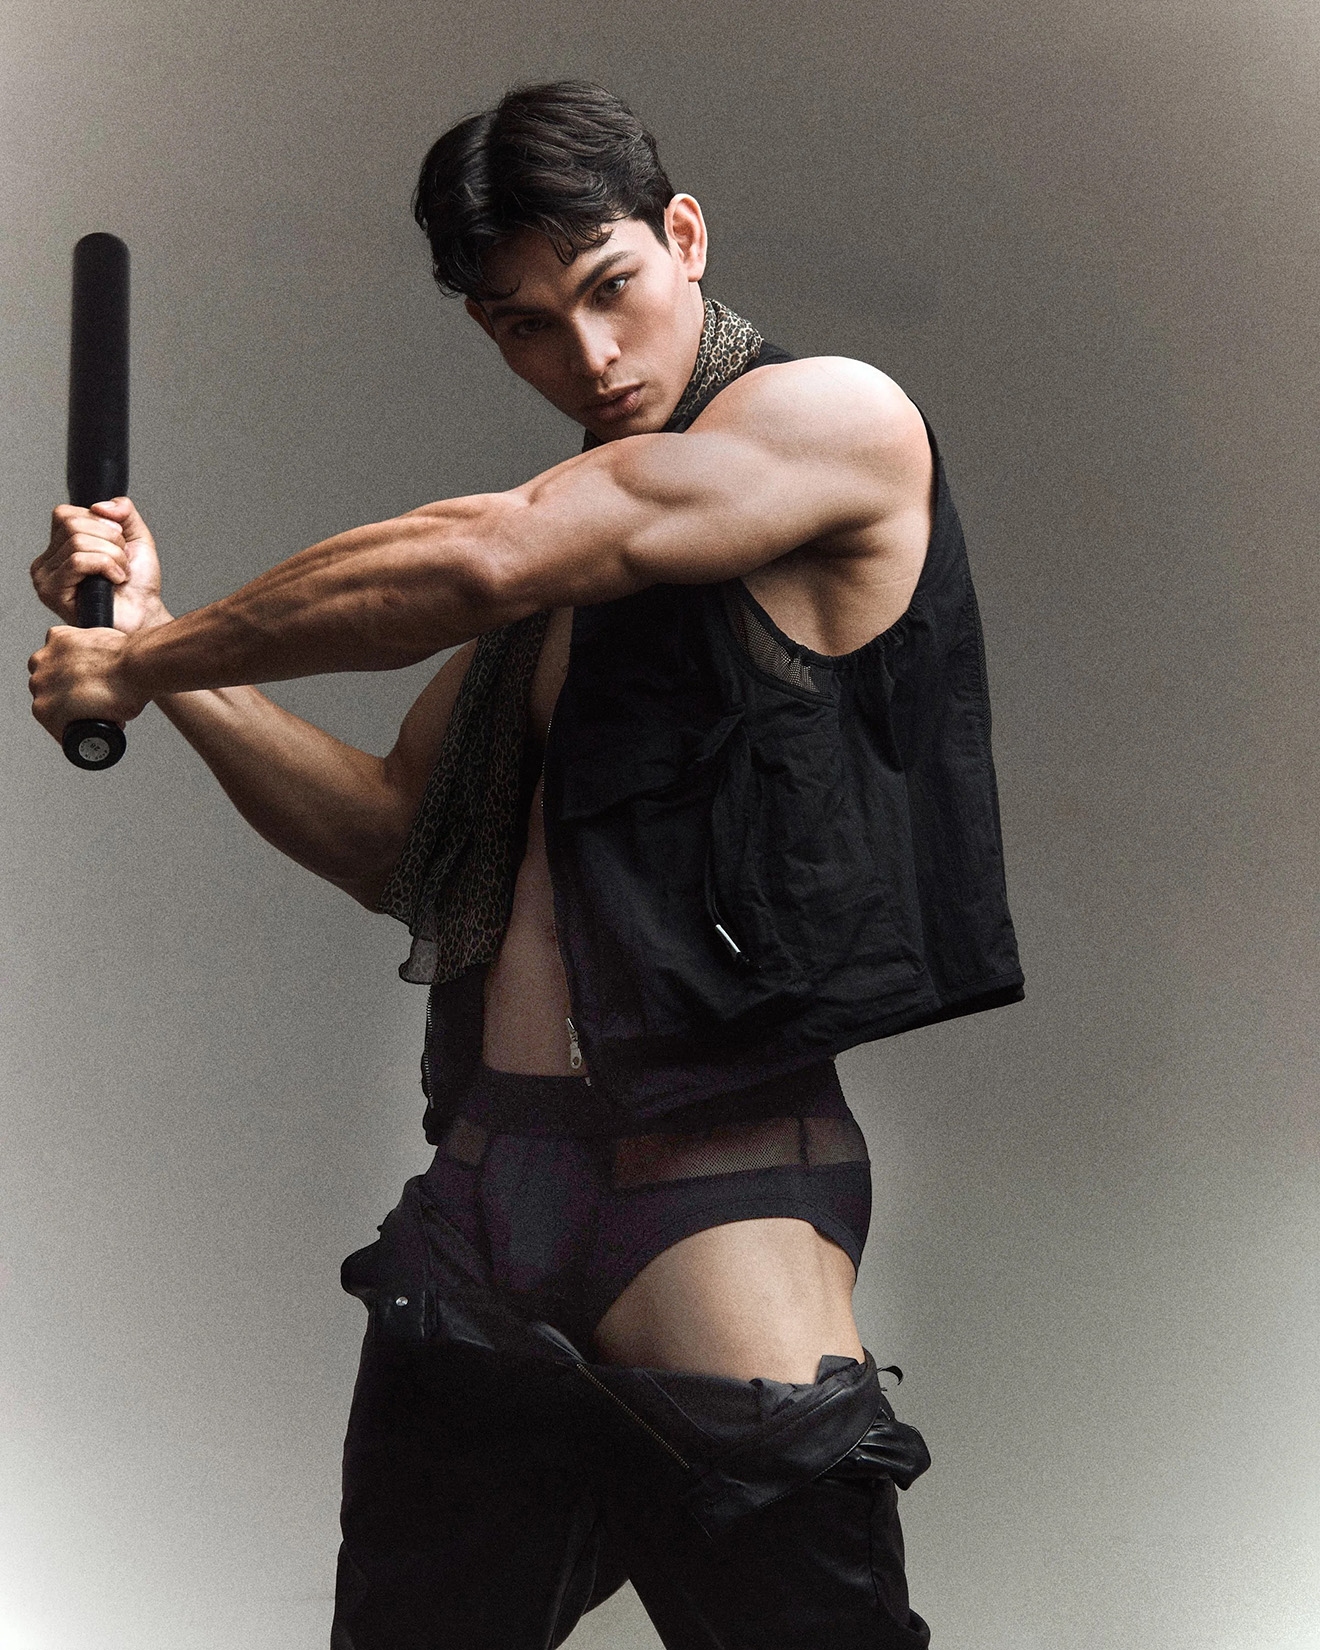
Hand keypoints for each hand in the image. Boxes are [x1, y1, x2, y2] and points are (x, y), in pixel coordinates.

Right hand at [28, 625, 147, 741]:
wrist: (137, 669)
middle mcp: (39, 684)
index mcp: (45, 711)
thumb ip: (87, 719)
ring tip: (88, 670)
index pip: (48, 714)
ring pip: (47, 665)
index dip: (66, 713)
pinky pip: (57, 640)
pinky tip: (87, 651)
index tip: (78, 710)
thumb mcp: (104, 724)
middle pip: (46, 689)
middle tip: (87, 689)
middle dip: (63, 689)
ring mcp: (46, 659)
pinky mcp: (57, 637)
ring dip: (62, 667)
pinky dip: (70, 645)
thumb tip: (93, 715)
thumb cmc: (125, 697)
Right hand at [31, 497, 169, 634]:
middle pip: (72, 525)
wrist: (146, 615)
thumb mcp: (135, 537)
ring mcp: (45, 578)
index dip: (101, 524)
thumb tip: (100, 505)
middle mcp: (46, 562)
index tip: (119, 545)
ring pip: (78, 542)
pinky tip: (116, 580)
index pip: (66, 514)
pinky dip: (107, 565)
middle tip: (122, 562)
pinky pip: (79, 561)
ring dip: (112, 555)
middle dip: (110, 540)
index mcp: (58, 547)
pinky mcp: (53, 593)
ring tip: (120, 573)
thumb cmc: (138, 584)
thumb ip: (123, 511)